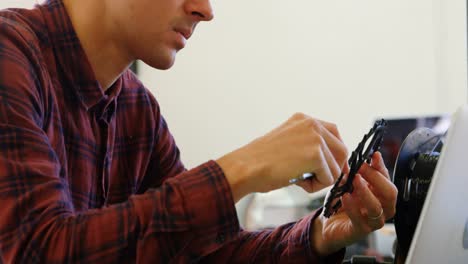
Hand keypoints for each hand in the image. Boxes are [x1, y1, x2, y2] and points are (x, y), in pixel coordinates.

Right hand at [216, 113, 347, 201]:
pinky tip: (296, 182)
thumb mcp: (287, 144)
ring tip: (298, 179)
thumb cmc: (260, 162)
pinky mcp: (316, 154)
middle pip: (342, 150)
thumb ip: (308, 146)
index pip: (334, 133)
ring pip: (336, 167)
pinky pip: (329, 178)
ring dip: (320, 179)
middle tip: (313, 179)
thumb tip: (334, 164)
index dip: (334, 154)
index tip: (328, 168)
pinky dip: (315, 186)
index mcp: (304, 119)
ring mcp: (315, 138)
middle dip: (332, 169)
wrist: (246, 168)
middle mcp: (312, 124)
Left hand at [311, 152, 397, 255]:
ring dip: (365, 191)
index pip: (386, 178)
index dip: (381, 166)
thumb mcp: (347, 185)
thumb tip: (353, 159)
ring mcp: (374, 220)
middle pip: (389, 193)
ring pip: (376, 207)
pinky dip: (352, 206)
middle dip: (375, 177)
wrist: (329, 224)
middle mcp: (382, 208)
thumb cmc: (342, 204)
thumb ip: (352, 174)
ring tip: (354, 180)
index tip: (373, 155)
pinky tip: (345, 197)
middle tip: (361, 167)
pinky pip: (359, 219)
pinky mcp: (361, 230)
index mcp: (380, 194)